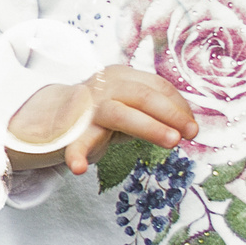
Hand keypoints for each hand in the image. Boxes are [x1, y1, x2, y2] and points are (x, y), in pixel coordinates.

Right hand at [8, 65, 197, 175]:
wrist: (52, 116)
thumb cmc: (103, 112)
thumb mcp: (130, 105)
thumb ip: (154, 111)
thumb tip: (189, 126)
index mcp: (123, 76)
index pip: (158, 86)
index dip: (179, 106)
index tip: (193, 127)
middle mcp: (106, 86)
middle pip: (144, 96)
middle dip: (171, 114)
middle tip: (189, 134)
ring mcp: (89, 107)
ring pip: (121, 114)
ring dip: (149, 127)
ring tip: (171, 142)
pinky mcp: (73, 129)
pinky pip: (76, 142)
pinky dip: (76, 155)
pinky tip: (79, 168)